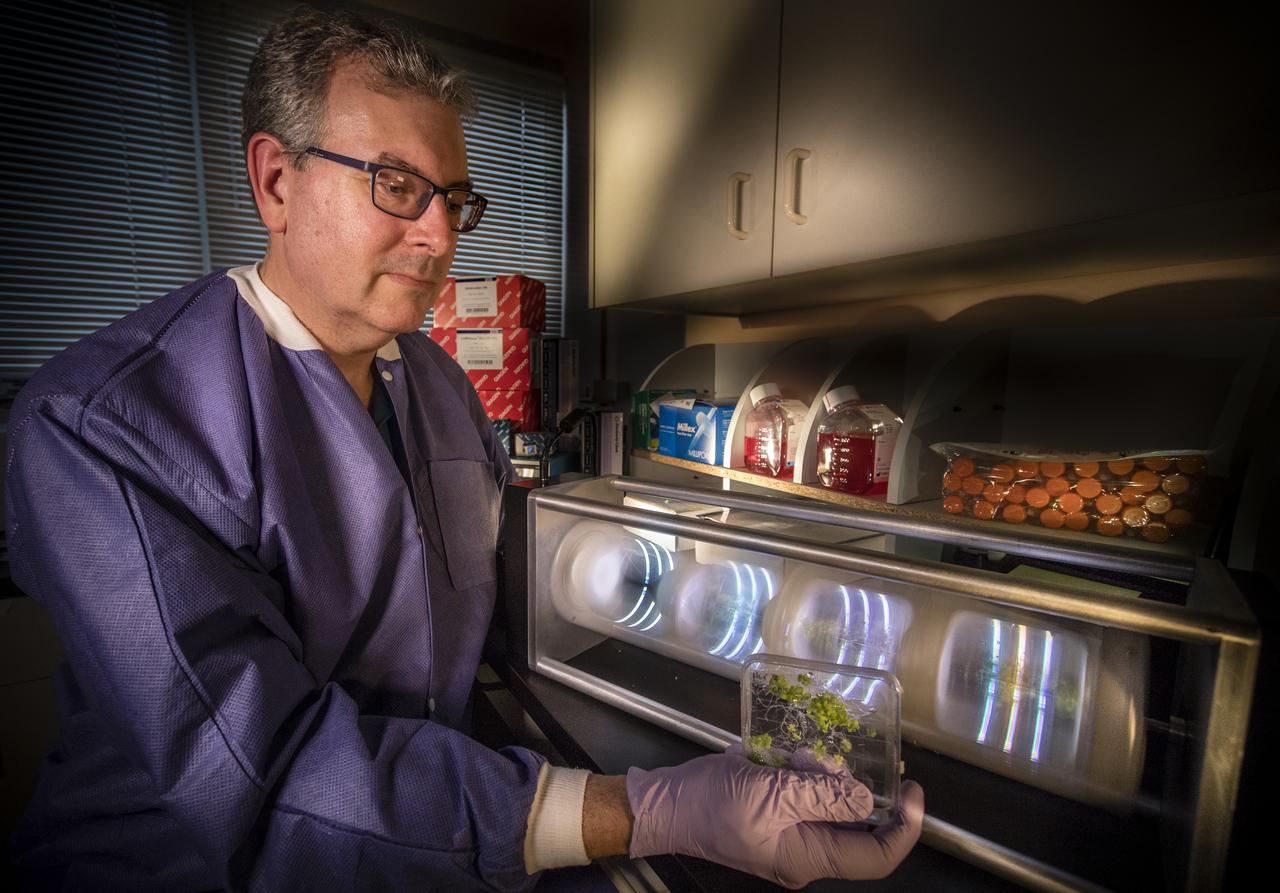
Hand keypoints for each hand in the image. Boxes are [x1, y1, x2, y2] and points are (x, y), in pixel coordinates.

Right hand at [626, 752, 924, 888]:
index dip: (904, 826)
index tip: (913, 789)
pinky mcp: (777, 811)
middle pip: (854, 819)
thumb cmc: (712, 805)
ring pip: (830, 798)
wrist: (666, 804)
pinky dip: (797, 770)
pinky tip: (773, 759)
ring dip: (816, 772)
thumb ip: (819, 795)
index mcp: (809, 857)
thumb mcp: (768, 796)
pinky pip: (806, 790)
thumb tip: (865, 799)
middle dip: (843, 784)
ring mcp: (792, 830)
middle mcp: (807, 849)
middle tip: (816, 760)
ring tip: (786, 759)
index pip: (876, 855)